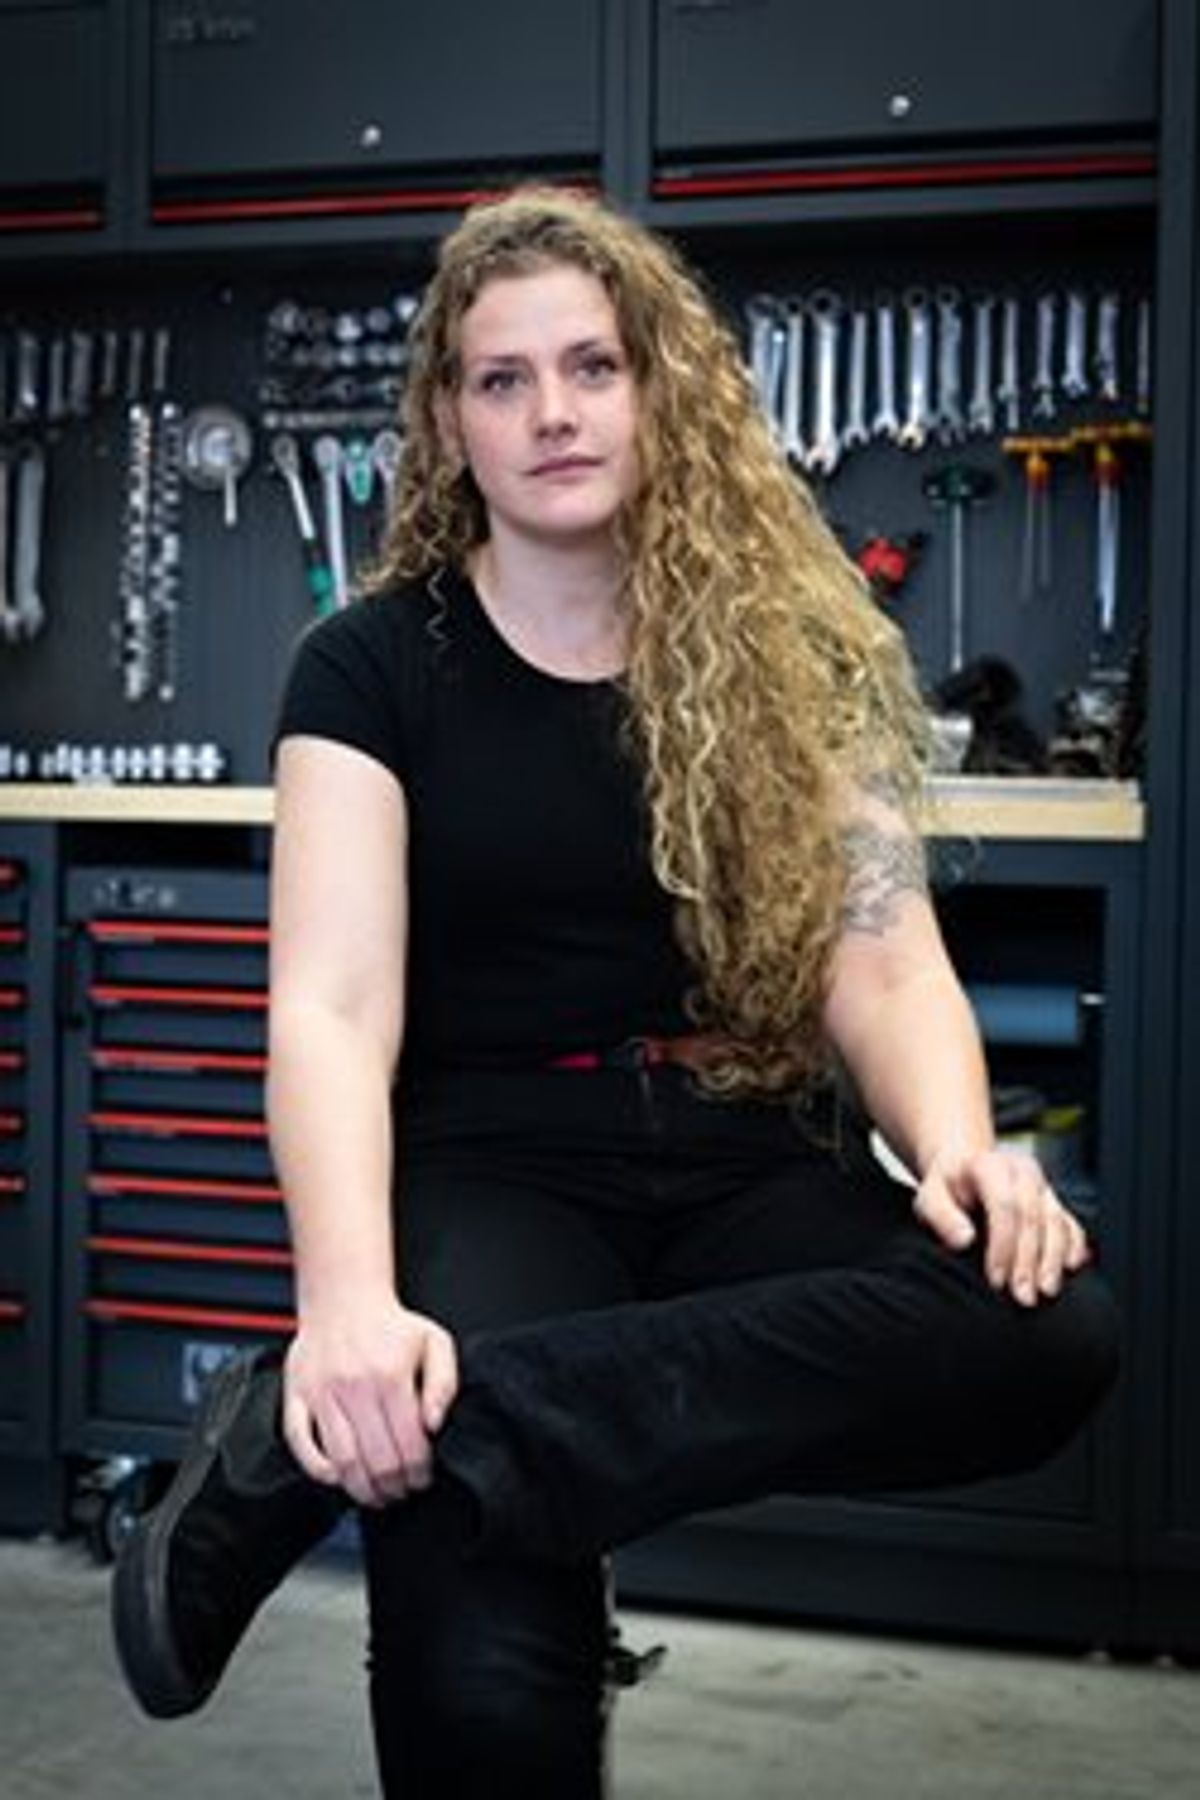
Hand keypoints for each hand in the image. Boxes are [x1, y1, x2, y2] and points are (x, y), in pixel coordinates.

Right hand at [283, 1294, 458, 1507]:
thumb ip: (444, 1384)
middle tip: (401, 1490)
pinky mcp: (296, 1396)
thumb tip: (434, 1424)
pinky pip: (300, 1445)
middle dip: (394, 1486)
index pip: (409, 1444)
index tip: (422, 1478)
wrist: (343, 1298)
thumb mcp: (434, 1342)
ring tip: (375, 1494)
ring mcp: (321, 1394)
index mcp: (390, 1375)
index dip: (419, 1472)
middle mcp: (354, 1386)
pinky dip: (318, 1469)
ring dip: (361, 1488)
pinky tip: (337, 1476)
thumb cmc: (389, 1325)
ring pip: (341, 1461)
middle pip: (377, 1460)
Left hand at [913, 1146, 1090, 1306]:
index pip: (1005, 1205)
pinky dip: (1074, 1247)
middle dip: (1029, 1261)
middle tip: (1023, 1296)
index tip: (995, 1279)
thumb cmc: (946, 1188)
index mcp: (989, 1166)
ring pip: (1056, 1222)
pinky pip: (1071, 1224)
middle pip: (1034, 1217)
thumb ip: (942, 1216)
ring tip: (1046, 1291)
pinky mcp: (1054, 1201)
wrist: (963, 1168)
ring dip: (1053, 1260)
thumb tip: (964, 1240)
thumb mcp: (929, 1197)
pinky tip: (1070, 1269)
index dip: (1003, 1245)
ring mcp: (1042, 1186)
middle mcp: (1022, 1172)